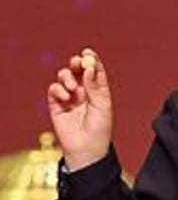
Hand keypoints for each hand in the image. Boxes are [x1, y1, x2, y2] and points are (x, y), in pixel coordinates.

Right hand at [46, 48, 113, 170]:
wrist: (86, 148)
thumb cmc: (99, 128)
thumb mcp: (102, 105)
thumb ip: (95, 86)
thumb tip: (89, 67)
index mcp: (99, 90)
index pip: (94, 70)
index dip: (91, 60)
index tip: (88, 52)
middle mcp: (84, 91)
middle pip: (78, 70)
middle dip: (76, 63)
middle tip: (77, 62)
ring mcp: (70, 97)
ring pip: (65, 77)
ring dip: (68, 77)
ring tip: (74, 89)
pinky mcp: (57, 105)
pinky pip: (54, 89)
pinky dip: (58, 89)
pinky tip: (66, 97)